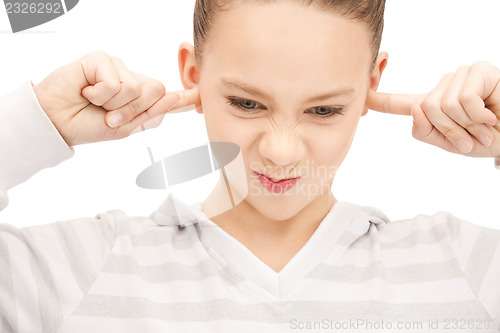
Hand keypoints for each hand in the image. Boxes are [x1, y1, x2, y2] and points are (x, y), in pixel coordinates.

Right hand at [33, 51, 200, 145]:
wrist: (58, 123)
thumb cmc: (89, 125)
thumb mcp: (124, 127)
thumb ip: (148, 114)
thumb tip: (173, 98)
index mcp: (139, 97)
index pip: (164, 95)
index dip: (184, 97)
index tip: (201, 97)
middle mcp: (131, 79)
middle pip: (156, 91)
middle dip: (134, 110)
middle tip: (110, 116)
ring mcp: (117, 68)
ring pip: (136, 87)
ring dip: (115, 104)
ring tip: (96, 103)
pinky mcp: (101, 59)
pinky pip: (116, 82)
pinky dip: (101, 94)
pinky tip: (87, 92)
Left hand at [366, 61, 499, 157]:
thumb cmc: (486, 139)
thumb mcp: (451, 144)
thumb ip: (427, 131)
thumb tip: (416, 109)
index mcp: (431, 106)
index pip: (399, 102)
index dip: (378, 100)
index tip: (359, 95)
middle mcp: (442, 87)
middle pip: (425, 108)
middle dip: (451, 129)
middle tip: (473, 135)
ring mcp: (460, 76)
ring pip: (443, 104)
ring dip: (468, 124)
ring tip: (484, 125)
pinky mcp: (478, 71)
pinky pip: (464, 100)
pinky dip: (480, 116)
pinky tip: (493, 114)